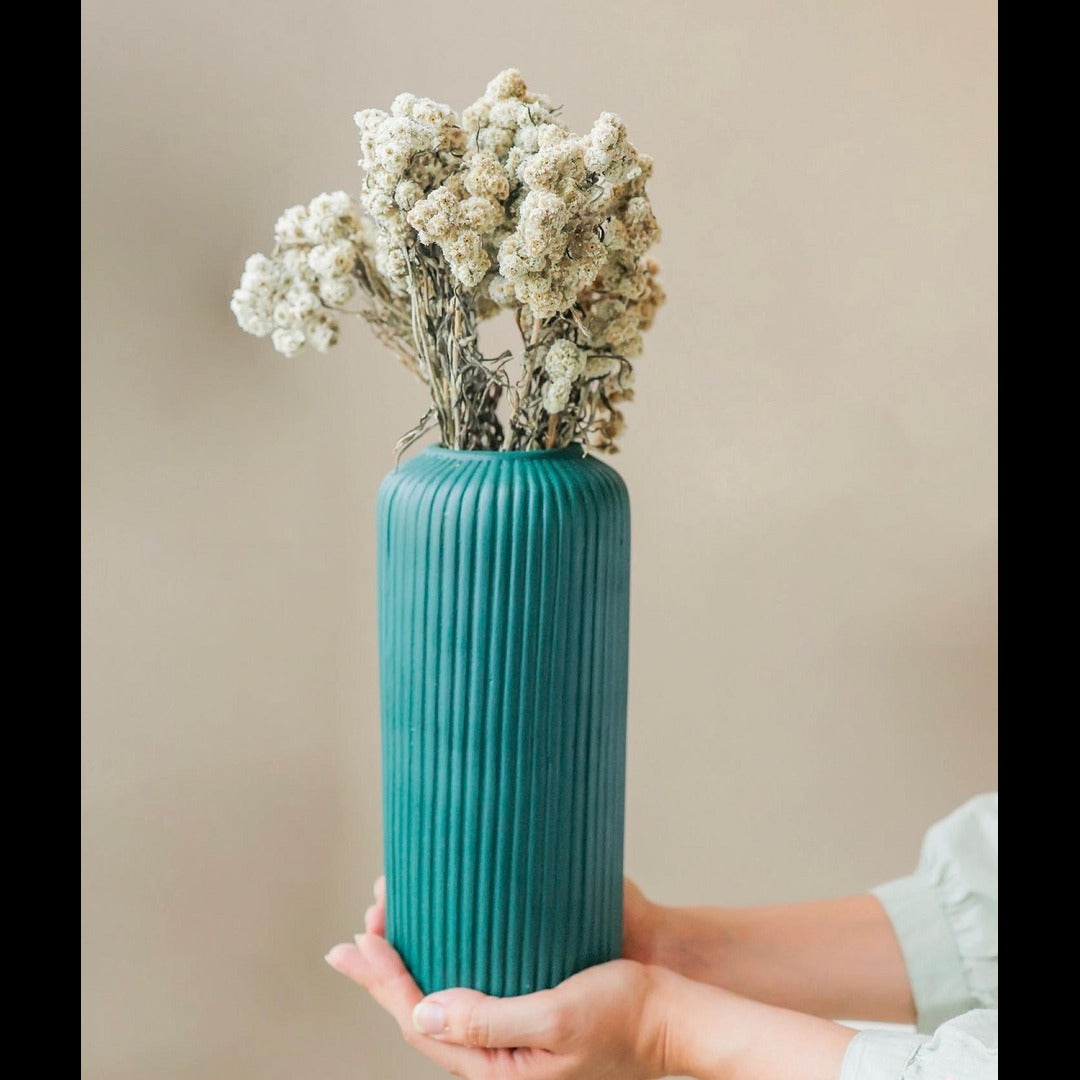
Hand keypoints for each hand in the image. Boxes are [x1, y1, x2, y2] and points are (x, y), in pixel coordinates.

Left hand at [327, 877, 669, 1078]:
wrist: (673, 1017)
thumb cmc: (625, 1015)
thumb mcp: (556, 1017)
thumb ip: (489, 1020)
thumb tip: (422, 1011)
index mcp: (497, 1068)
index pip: (419, 1022)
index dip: (383, 981)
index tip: (360, 939)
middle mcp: (496, 1057)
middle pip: (420, 1014)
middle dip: (382, 974)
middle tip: (354, 936)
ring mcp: (509, 1038)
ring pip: (440, 1004)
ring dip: (407, 969)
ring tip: (383, 933)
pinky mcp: (525, 1014)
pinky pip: (467, 995)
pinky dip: (440, 966)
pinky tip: (436, 945)